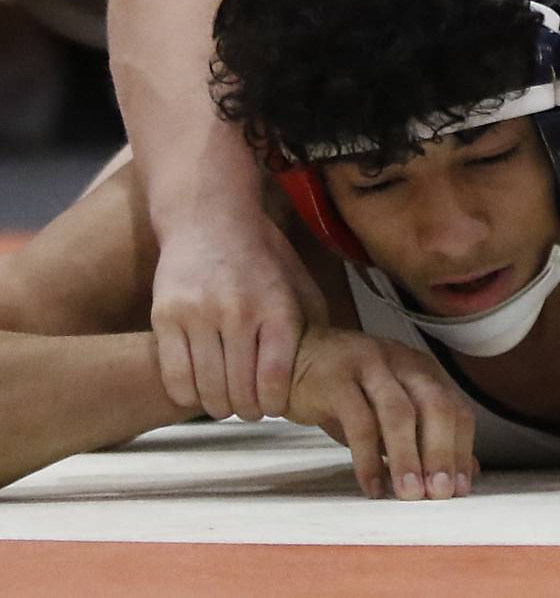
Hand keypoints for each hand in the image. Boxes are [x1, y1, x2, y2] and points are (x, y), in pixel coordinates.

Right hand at [150, 212, 327, 421]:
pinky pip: (174, 376)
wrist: (208, 218)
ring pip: (207, 387)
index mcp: (277, 307)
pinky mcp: (165, 316)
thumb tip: (326, 363)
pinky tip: (197, 391)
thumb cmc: (259, 257)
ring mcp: (199, 314)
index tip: (274, 407)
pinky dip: (187, 394)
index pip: (275, 376)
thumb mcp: (297, 281)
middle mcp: (239, 312)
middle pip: (240, 388)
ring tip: (225, 403)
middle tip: (249, 409)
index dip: (275, 403)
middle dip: (248, 409)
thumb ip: (311, 320)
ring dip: (218, 406)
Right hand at [288, 328, 477, 499]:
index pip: (456, 409)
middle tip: (440, 494)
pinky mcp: (336, 379)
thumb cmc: (347, 392)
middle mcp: (403, 362)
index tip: (459, 490)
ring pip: (399, 413)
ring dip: (408, 457)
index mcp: (423, 370)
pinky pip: (358, 421)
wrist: (292, 359)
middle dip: (442, 453)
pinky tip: (372, 486)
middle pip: (435, 407)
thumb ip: (426, 438)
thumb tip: (468, 471)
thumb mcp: (390, 414)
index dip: (462, 450)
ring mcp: (370, 366)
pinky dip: (367, 458)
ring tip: (410, 494)